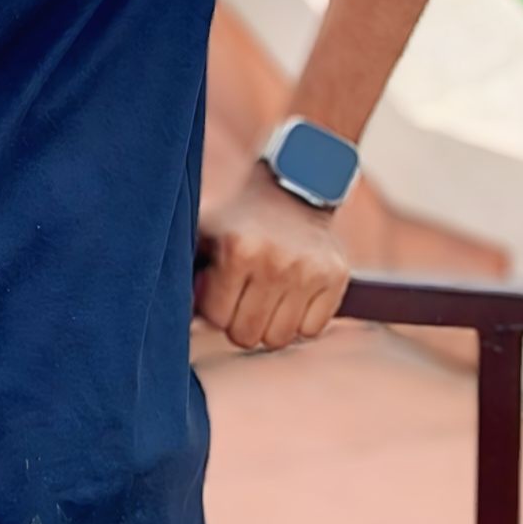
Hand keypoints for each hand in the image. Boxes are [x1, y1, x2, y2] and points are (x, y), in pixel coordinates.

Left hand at [193, 162, 352, 354]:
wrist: (291, 184)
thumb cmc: (239, 216)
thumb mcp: (204, 231)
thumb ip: (189, 271)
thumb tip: (186, 320)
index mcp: (237, 249)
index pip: (216, 318)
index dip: (214, 306)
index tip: (219, 286)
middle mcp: (275, 261)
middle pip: (247, 336)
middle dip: (238, 319)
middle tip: (242, 293)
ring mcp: (309, 271)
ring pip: (279, 339)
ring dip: (268, 323)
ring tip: (265, 294)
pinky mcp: (336, 276)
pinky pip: (311, 331)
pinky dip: (299, 320)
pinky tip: (291, 293)